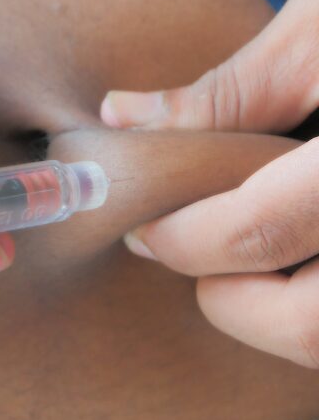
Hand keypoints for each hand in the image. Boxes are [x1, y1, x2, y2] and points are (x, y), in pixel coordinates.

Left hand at [99, 0, 318, 367]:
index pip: (258, 231)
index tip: (143, 229)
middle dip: (231, 303)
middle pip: (310, 329)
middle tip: (195, 254)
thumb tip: (121, 118)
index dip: (181, 239)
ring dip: (285, 323)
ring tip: (253, 260)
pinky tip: (306, 264)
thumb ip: (229, 90)